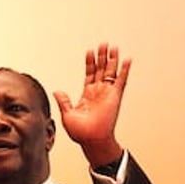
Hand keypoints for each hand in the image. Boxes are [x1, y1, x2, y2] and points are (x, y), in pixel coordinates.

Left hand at [52, 43, 129, 166]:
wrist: (91, 140)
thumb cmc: (80, 132)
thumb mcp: (67, 114)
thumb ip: (64, 101)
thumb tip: (57, 91)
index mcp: (87, 95)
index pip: (89, 74)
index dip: (90, 63)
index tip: (90, 52)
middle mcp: (99, 92)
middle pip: (101, 69)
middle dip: (102, 57)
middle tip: (103, 44)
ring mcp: (107, 93)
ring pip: (111, 72)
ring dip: (112, 60)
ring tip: (113, 47)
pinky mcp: (115, 96)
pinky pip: (121, 80)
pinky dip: (125, 70)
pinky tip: (127, 60)